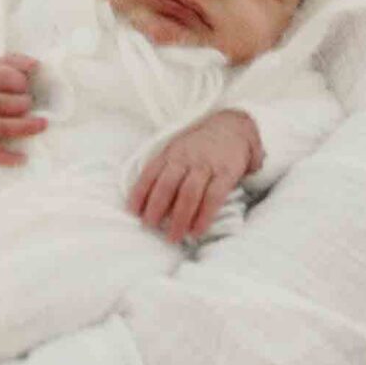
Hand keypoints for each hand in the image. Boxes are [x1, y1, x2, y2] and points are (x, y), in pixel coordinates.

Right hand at [0, 55, 46, 166]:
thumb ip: (14, 61)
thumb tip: (37, 65)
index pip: (4, 77)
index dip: (20, 81)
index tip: (25, 85)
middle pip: (4, 104)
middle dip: (23, 104)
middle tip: (31, 103)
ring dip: (23, 127)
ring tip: (41, 124)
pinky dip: (5, 158)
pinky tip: (22, 158)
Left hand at [130, 108, 261, 243]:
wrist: (232, 127)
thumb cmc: (199, 145)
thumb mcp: (177, 149)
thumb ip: (163, 169)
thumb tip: (146, 200)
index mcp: (171, 152)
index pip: (151, 173)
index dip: (140, 193)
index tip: (132, 211)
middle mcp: (186, 158)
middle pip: (167, 185)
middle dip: (156, 208)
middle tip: (150, 226)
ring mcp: (206, 165)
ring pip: (189, 193)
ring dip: (179, 217)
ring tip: (173, 236)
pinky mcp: (226, 173)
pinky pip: (213, 197)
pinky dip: (204, 217)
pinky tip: (196, 231)